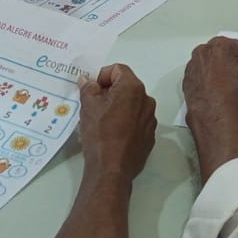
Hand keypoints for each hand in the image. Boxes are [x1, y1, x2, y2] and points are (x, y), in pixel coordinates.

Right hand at [78, 64, 155, 183]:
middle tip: (93, 104)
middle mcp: (147, 100)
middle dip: (109, 91)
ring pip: (132, 104)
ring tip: (101, 121)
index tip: (91, 89)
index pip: (118, 69)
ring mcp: (150, 119)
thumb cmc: (99, 133)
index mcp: (133, 88)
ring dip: (117, 107)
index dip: (102, 76)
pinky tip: (112, 134)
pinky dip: (125, 122)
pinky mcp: (150, 136)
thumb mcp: (88, 106)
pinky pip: (136, 121)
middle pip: (126, 86)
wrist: (112, 168)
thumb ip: (88, 88)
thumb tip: (87, 80)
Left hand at [183, 36, 237, 119]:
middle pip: (215, 51)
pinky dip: (204, 80)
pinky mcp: (186, 81)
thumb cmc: (232, 92)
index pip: (233, 45)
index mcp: (219, 46)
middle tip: (233, 71)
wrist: (215, 112)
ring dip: (212, 69)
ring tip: (223, 83)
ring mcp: (192, 67)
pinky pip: (197, 76)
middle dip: (224, 59)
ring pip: (204, 63)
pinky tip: (213, 90)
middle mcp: (202, 53)